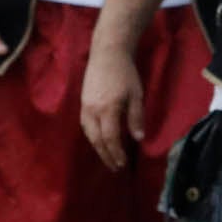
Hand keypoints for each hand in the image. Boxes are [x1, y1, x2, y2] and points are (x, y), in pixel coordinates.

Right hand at [78, 37, 145, 169]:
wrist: (107, 53)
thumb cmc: (125, 73)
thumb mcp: (136, 95)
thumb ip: (136, 117)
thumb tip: (138, 139)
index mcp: (108, 109)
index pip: (110, 138)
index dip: (116, 153)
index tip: (122, 164)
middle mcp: (93, 110)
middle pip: (97, 140)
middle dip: (106, 155)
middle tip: (114, 167)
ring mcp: (85, 106)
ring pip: (89, 134)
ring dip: (98, 148)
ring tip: (107, 157)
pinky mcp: (83, 102)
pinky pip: (85, 125)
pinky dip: (92, 137)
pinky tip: (98, 140)